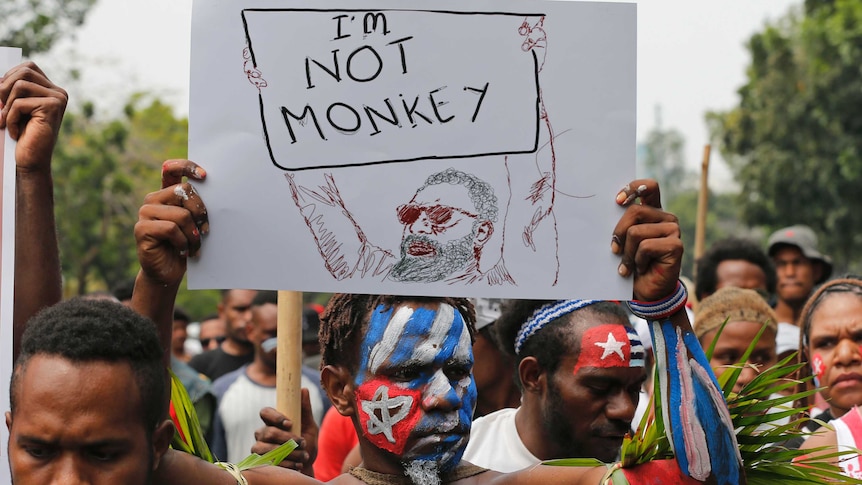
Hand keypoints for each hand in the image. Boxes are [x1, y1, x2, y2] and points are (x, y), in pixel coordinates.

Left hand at [0, 62, 66, 173]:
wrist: (30, 161)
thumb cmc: (20, 134)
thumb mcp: (12, 106)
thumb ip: (9, 88)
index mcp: (51, 90)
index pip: (28, 67)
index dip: (9, 78)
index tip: (2, 99)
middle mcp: (59, 92)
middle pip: (24, 72)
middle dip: (5, 89)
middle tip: (1, 109)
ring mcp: (58, 99)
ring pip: (20, 85)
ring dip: (7, 105)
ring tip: (7, 122)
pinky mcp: (53, 107)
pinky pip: (19, 103)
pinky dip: (10, 118)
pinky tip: (16, 132)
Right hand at [134, 159, 207, 286]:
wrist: (168, 272)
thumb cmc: (186, 245)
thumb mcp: (195, 224)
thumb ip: (197, 207)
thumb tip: (216, 193)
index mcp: (166, 194)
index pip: (172, 169)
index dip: (187, 167)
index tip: (204, 175)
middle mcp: (153, 199)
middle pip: (184, 191)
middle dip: (201, 212)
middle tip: (206, 231)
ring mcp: (145, 213)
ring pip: (181, 214)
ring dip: (194, 234)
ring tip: (194, 246)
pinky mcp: (141, 229)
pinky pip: (171, 229)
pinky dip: (183, 242)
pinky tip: (183, 250)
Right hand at [251, 389, 318, 475]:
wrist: (306, 463)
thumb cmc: (306, 441)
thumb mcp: (309, 425)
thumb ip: (305, 409)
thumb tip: (304, 390)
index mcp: (272, 421)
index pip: (265, 412)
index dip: (275, 417)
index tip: (290, 424)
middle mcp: (262, 433)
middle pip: (268, 433)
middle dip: (288, 439)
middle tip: (303, 443)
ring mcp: (259, 448)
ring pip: (266, 449)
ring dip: (289, 453)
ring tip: (303, 456)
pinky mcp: (260, 463)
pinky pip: (268, 463)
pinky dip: (286, 464)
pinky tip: (298, 465)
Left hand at [611, 179, 681, 301]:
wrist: (645, 290)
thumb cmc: (631, 263)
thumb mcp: (623, 240)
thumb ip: (622, 223)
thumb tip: (612, 208)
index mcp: (653, 211)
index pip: (649, 187)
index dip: (633, 188)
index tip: (617, 201)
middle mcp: (665, 218)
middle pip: (634, 211)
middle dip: (618, 233)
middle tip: (615, 250)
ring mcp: (673, 230)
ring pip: (636, 232)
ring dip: (627, 252)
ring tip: (629, 264)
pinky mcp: (676, 245)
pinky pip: (645, 247)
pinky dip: (637, 260)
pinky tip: (642, 268)